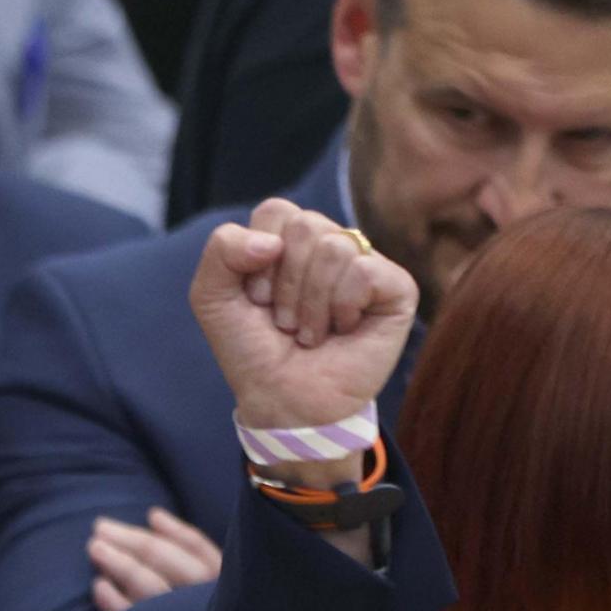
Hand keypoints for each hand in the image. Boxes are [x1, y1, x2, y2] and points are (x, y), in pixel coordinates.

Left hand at [86, 506, 224, 610]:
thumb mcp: (210, 586)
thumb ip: (190, 553)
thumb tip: (154, 515)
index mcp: (226, 588)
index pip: (197, 550)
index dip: (172, 531)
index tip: (150, 516)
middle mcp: (208, 605)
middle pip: (167, 562)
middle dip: (132, 542)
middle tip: (100, 528)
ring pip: (149, 586)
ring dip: (119, 564)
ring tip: (94, 548)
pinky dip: (114, 600)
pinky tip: (98, 586)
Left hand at [191, 197, 416, 442]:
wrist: (283, 399)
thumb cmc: (252, 349)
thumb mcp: (213, 298)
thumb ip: (221, 251)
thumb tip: (272, 241)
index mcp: (291, 240)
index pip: (276, 211)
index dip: (256, 259)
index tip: (256, 298)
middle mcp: (332, 245)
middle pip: (306, 225)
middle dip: (284, 283)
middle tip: (284, 320)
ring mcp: (367, 263)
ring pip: (335, 248)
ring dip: (310, 303)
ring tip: (309, 332)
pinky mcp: (397, 288)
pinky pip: (365, 271)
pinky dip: (342, 307)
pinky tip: (341, 329)